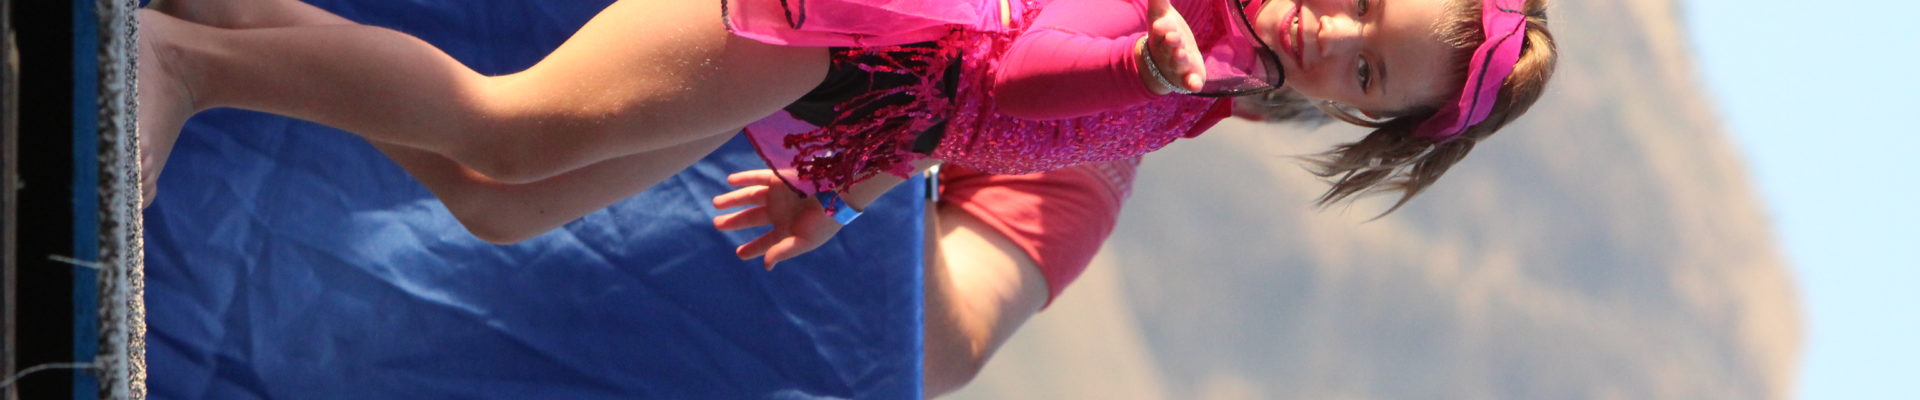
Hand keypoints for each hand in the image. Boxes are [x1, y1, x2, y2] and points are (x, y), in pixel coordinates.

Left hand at [712, 170, 844, 269]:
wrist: (838, 193)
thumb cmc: (824, 221)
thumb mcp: (803, 241)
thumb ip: (782, 251)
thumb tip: (766, 265)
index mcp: (787, 230)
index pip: (765, 242)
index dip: (751, 249)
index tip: (739, 254)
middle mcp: (780, 212)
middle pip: (751, 217)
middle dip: (733, 221)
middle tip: (716, 223)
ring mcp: (778, 194)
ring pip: (750, 196)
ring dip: (733, 199)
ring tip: (716, 203)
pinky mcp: (779, 178)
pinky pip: (757, 177)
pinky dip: (743, 179)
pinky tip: (730, 181)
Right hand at [1143, 0, 1204, 92]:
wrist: (1163, 65)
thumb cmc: (1165, 35)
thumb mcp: (1161, 16)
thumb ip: (1158, 0)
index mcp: (1160, 35)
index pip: (1160, 30)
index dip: (1162, 28)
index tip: (1164, 23)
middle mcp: (1166, 51)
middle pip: (1168, 47)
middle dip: (1171, 42)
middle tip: (1173, 37)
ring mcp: (1176, 66)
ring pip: (1177, 63)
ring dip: (1179, 60)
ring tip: (1183, 54)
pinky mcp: (1188, 78)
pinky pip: (1188, 83)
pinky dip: (1191, 83)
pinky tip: (1195, 84)